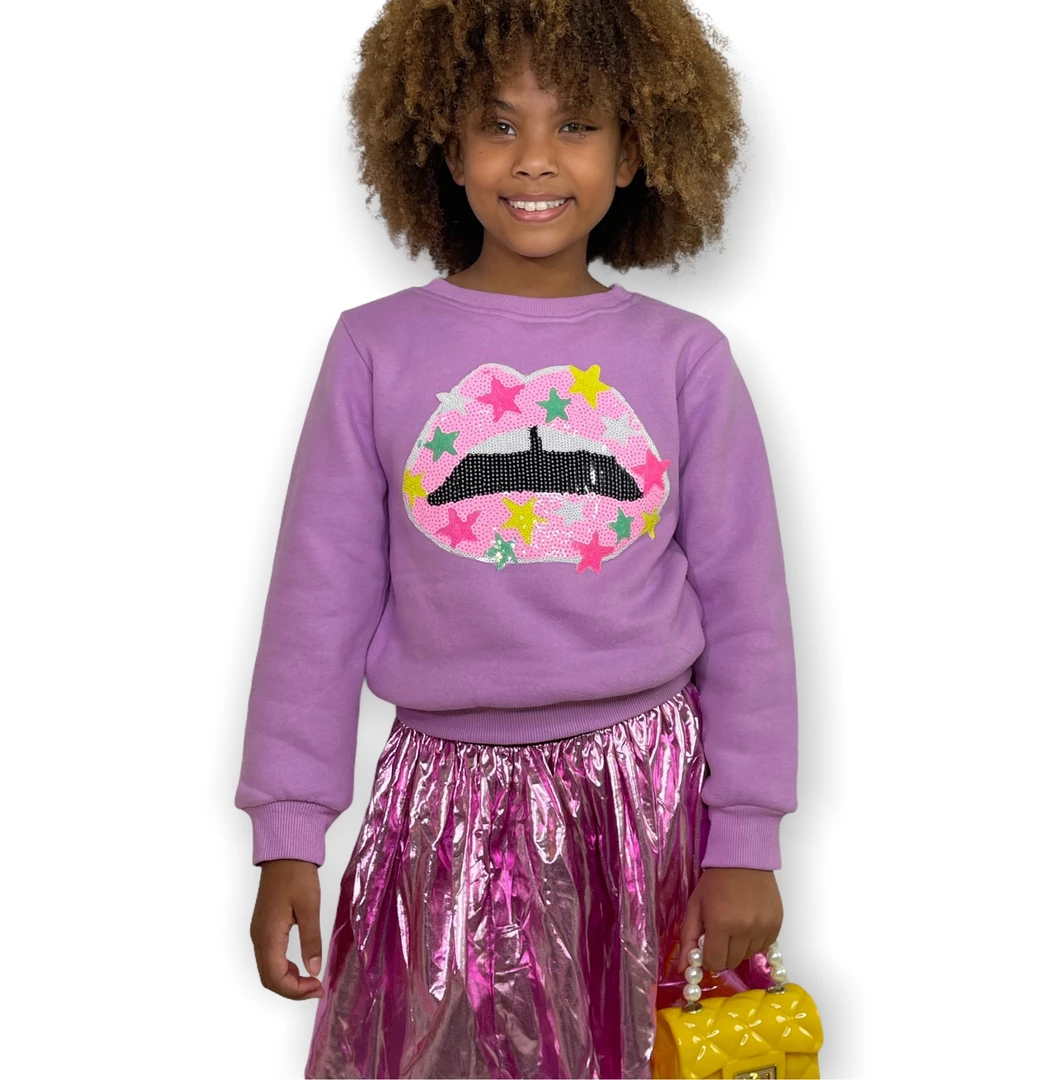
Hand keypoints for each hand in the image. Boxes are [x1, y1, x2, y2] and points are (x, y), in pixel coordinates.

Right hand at [250, 858, 324, 999]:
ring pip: (268, 970)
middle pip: (269, 979)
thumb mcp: (309, 907)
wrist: (284, 854)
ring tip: (312, 980)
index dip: (296, 991)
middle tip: (316, 988)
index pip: (275, 978)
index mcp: (268, 935)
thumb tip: (314, 970)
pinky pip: (269, 958)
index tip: (318, 987)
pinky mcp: (264, 928)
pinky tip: (300, 966)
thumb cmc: (297, 876)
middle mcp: (259, 938)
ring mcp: (259, 933)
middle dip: (292, 990)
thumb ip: (311, 940)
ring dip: (288, 981)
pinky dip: (283, 969)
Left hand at [678, 867, 782, 973]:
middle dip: (723, 953)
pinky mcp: (776, 924)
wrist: (743, 859)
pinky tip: (748, 924)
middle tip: (720, 935)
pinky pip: (764, 947)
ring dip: (739, 947)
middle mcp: (744, 929)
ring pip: (748, 956)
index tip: (707, 946)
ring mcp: (763, 927)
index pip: (715, 962)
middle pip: (732, 962)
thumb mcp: (695, 906)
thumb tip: (683, 970)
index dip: (708, 957)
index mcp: (720, 924)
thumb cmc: (715, 882)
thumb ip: (688, 939)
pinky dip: (754, 941)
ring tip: (735, 926)